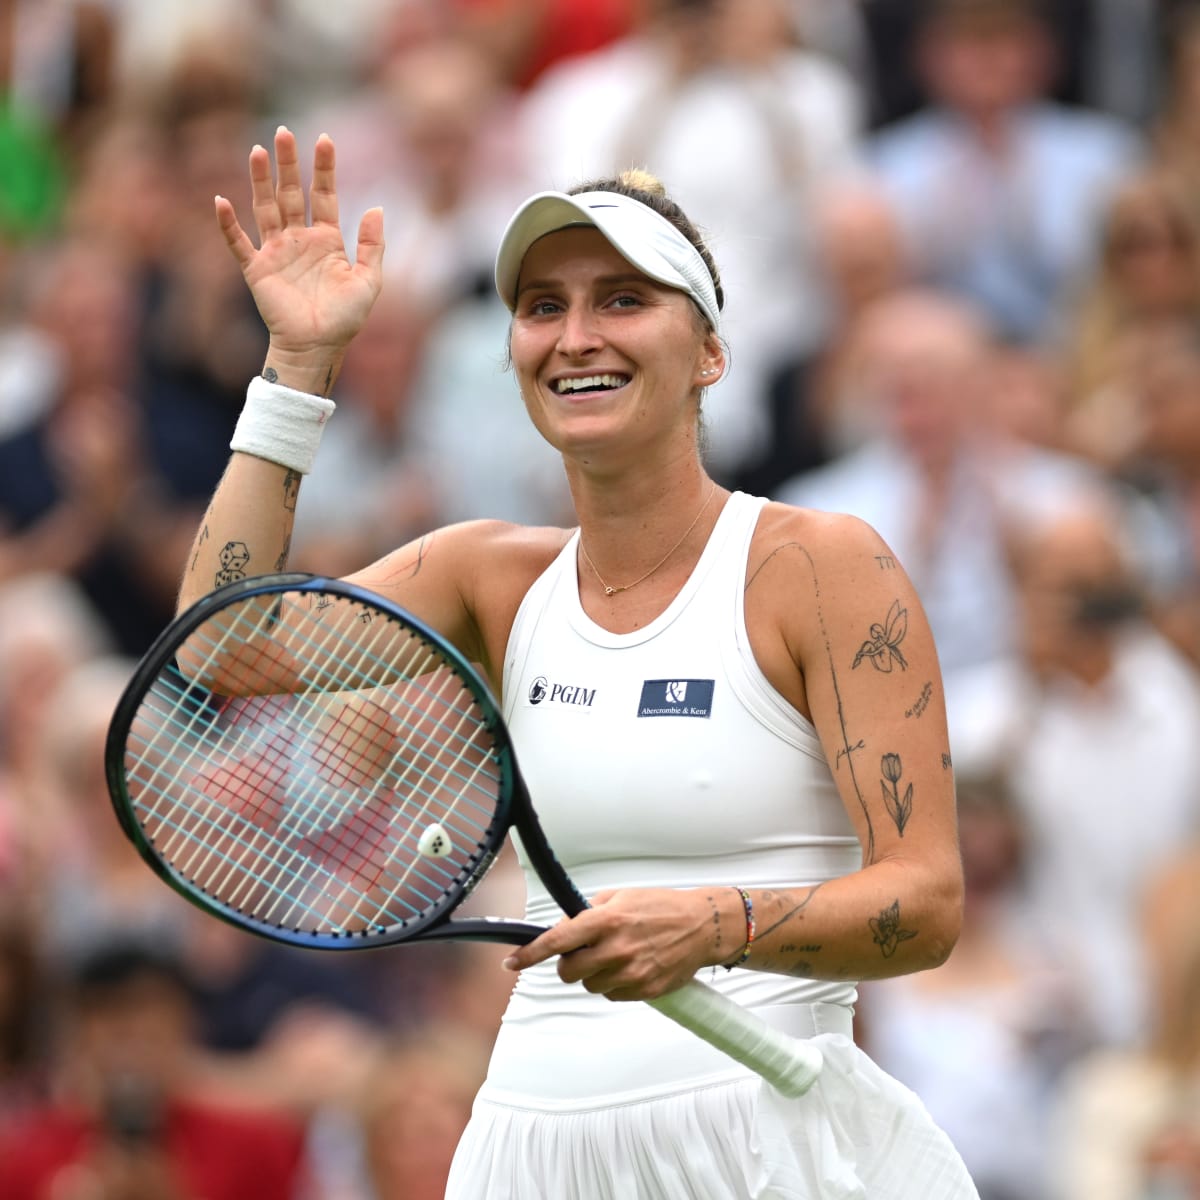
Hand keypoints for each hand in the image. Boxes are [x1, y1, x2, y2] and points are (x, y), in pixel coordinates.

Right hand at [215, 128, 383, 386]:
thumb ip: (373, 245)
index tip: (324, 139)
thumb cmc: (345, 320)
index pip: (324, 196)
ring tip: (256, 151)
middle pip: (291, 194)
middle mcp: (299, 241)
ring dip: (260, 181)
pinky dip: (229, 225)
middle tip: (283, 131)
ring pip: (265, 208)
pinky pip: (239, 244)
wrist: (318, 348)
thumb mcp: (369, 281)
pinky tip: (221, 201)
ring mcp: (277, 253)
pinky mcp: (257, 270)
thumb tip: (376, 207)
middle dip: (288, 164)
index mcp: (327, 241)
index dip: (324, 169)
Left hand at [504, 888, 718, 1000]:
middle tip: (584, 950)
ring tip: (617, 954)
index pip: (557, 941)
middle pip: (568, 971)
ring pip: (589, 985)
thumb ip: (587, 912)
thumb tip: (560, 928)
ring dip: (594, 973)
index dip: (530, 954)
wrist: (702, 926)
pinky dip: (614, 983)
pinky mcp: (644, 991)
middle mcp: (616, 948)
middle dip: (569, 962)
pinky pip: (611, 995)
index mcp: (606, 920)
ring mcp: (630, 973)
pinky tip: (631, 966)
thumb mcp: (621, 897)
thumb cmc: (661, 906)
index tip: (511, 963)